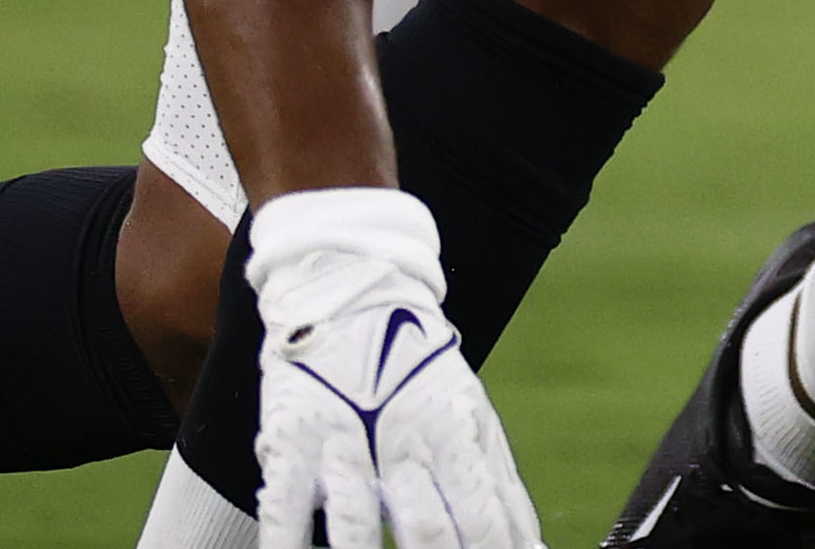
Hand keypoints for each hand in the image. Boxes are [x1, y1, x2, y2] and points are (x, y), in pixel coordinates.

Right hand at [249, 189, 538, 548]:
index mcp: (454, 433)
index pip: (484, 514)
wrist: (351, 291)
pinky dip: (288, 545)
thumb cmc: (417, 371)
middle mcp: (403, 440)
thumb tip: (530, 545)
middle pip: (426, 529)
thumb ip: (495, 484)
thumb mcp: (469, 416)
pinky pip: (284, 510)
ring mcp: (343, 443)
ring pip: (355, 525)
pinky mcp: (290, 444)